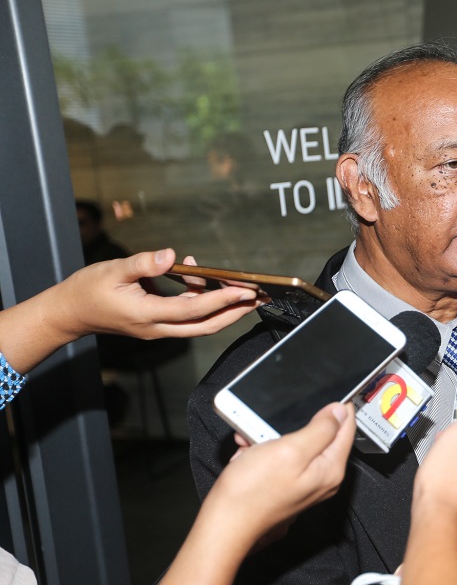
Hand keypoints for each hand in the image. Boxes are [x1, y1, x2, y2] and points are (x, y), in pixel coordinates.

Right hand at [52, 248, 260, 341]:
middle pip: (206, 325)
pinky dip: (201, 299)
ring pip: (200, 323)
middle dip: (235, 312)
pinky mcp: (158, 324)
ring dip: (223, 307)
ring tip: (241, 286)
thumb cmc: (87, 291)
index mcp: (147, 315)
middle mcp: (157, 327)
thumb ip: (142, 263)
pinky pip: (188, 316)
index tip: (244, 290)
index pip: (193, 310)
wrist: (68, 314)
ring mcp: (158, 329)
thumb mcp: (112, 270)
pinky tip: (198, 274)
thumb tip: (169, 255)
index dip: (221, 300)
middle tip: (260, 297)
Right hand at [204, 402, 355, 548]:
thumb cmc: (252, 492)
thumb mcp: (291, 450)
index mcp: (330, 469)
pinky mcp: (285, 485)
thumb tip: (340, 412)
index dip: (338, 407)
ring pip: (294, 444)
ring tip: (253, 441)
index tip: (326, 393)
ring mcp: (303, 483)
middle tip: (272, 423)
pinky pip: (279, 457)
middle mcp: (321, 478)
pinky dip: (262, 451)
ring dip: (271, 437)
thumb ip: (321, 429)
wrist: (224, 524)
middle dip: (294, 424)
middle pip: (319, 435)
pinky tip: (248, 455)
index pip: (346, 428)